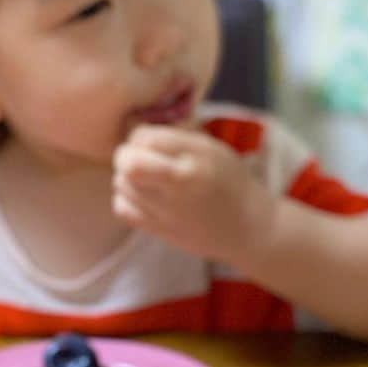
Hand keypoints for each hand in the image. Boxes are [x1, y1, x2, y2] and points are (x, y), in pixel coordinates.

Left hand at [112, 126, 273, 263]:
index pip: (145, 137)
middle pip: (127, 163)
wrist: (246, 228)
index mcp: (196, 159)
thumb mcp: (212, 148)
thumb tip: (134, 135)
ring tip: (145, 178)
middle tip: (138, 159)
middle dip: (126, 155)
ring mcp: (168, 212)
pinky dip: (125, 199)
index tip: (150, 144)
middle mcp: (180, 185)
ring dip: (126, 177)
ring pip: (121, 184)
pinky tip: (142, 197)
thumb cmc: (229, 181)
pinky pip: (122, 209)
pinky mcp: (160, 231)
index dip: (140, 137)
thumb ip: (175, 139)